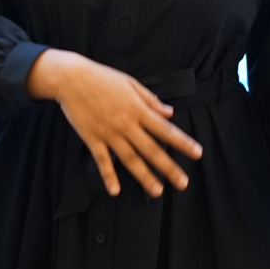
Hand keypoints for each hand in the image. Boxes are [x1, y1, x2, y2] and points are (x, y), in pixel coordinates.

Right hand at [25, 49, 202, 197]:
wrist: (72, 78)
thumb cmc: (102, 77)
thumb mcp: (131, 83)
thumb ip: (151, 100)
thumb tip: (169, 112)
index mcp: (138, 109)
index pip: (165, 129)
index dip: (182, 142)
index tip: (197, 153)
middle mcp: (126, 124)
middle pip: (151, 149)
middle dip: (169, 167)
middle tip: (183, 183)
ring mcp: (109, 133)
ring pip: (130, 159)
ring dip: (145, 176)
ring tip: (157, 191)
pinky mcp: (92, 138)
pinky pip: (102, 161)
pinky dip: (109, 176)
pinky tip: (115, 190)